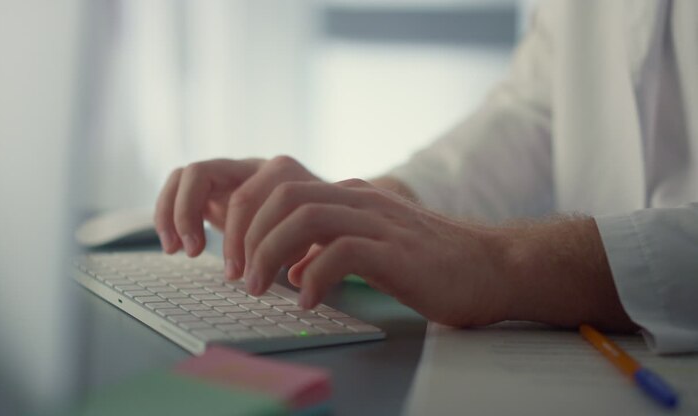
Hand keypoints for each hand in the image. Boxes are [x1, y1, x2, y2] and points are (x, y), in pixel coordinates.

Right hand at [154, 156, 320, 278]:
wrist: (318, 210)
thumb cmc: (319, 228)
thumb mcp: (319, 238)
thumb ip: (310, 249)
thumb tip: (300, 276)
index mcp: (280, 173)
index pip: (246, 194)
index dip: (238, 235)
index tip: (241, 274)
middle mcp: (251, 166)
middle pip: (209, 174)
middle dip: (198, 220)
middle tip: (207, 260)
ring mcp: (228, 172)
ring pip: (188, 175)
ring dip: (177, 213)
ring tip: (177, 250)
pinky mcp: (211, 186)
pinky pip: (178, 186)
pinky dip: (167, 213)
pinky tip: (173, 246)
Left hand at [242, 178, 511, 326]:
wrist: (491, 267)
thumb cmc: (431, 264)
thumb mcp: (371, 249)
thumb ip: (330, 249)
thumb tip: (294, 266)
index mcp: (350, 196)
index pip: (281, 190)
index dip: (248, 222)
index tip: (237, 260)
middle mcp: (360, 199)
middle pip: (284, 196)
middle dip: (249, 236)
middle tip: (241, 277)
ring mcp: (379, 221)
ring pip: (305, 216)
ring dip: (270, 254)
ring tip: (261, 288)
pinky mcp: (397, 251)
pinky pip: (342, 252)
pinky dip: (313, 276)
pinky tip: (307, 301)